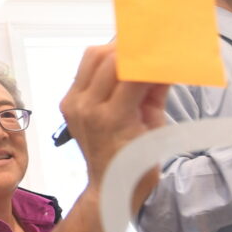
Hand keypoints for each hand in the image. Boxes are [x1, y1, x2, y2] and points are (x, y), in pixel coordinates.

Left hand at [59, 45, 168, 210]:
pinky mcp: (67, 103)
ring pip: (91, 58)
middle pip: (106, 58)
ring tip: (133, 55)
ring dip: (113, 51)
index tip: (162, 46)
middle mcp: (88, 108)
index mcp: (113, 118)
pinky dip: (102, 64)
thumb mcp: (156, 127)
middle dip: (130, 48)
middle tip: (149, 45)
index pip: (130, 73)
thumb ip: (156, 91)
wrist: (109, 186)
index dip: (147, 57)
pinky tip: (118, 68)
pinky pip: (83, 70)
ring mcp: (73, 104)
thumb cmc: (138, 163)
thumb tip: (164, 62)